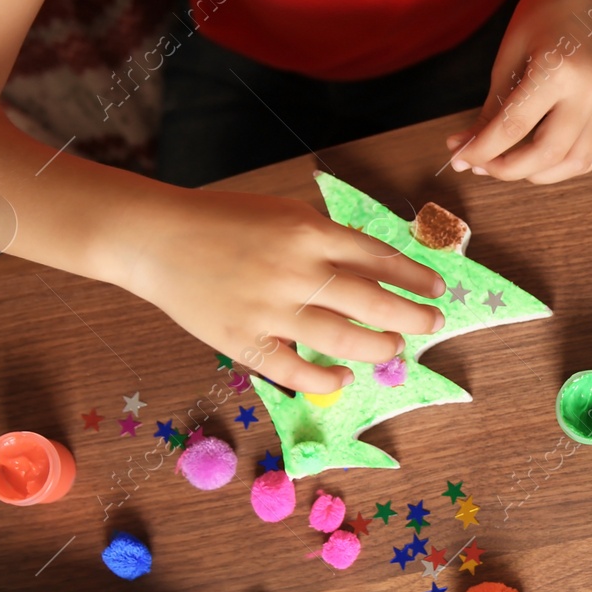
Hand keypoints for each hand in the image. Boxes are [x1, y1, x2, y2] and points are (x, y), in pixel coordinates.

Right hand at [121, 188, 445, 393]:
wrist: (154, 237)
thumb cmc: (221, 221)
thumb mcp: (282, 214)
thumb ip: (325, 239)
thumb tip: (374, 267)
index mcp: (309, 232)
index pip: (379, 258)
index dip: (414, 277)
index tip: (436, 289)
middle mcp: (297, 270)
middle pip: (373, 302)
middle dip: (412, 316)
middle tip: (432, 325)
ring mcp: (271, 309)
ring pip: (344, 339)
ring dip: (378, 347)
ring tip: (392, 348)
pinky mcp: (245, 340)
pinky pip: (296, 370)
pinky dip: (325, 378)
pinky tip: (342, 376)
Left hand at [444, 0, 591, 184]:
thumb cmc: (545, 14)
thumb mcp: (509, 54)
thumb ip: (492, 106)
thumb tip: (467, 146)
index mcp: (559, 71)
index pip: (514, 126)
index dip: (482, 149)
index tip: (459, 158)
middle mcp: (589, 94)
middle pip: (547, 153)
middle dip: (508, 169)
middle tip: (480, 166)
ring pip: (573, 163)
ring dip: (537, 174)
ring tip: (507, 164)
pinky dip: (565, 167)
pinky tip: (541, 159)